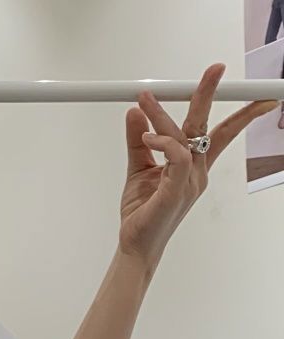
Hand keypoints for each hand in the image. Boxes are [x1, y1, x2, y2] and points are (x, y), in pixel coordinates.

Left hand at [118, 64, 275, 271]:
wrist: (134, 245)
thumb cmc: (142, 213)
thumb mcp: (138, 169)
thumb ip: (138, 141)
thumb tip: (135, 112)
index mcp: (192, 166)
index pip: (217, 131)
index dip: (226, 106)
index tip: (227, 81)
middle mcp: (196, 172)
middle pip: (208, 126)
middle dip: (210, 95)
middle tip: (216, 70)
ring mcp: (189, 182)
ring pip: (186, 136)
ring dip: (164, 114)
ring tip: (144, 101)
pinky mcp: (176, 191)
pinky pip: (177, 156)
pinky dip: (163, 141)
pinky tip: (147, 137)